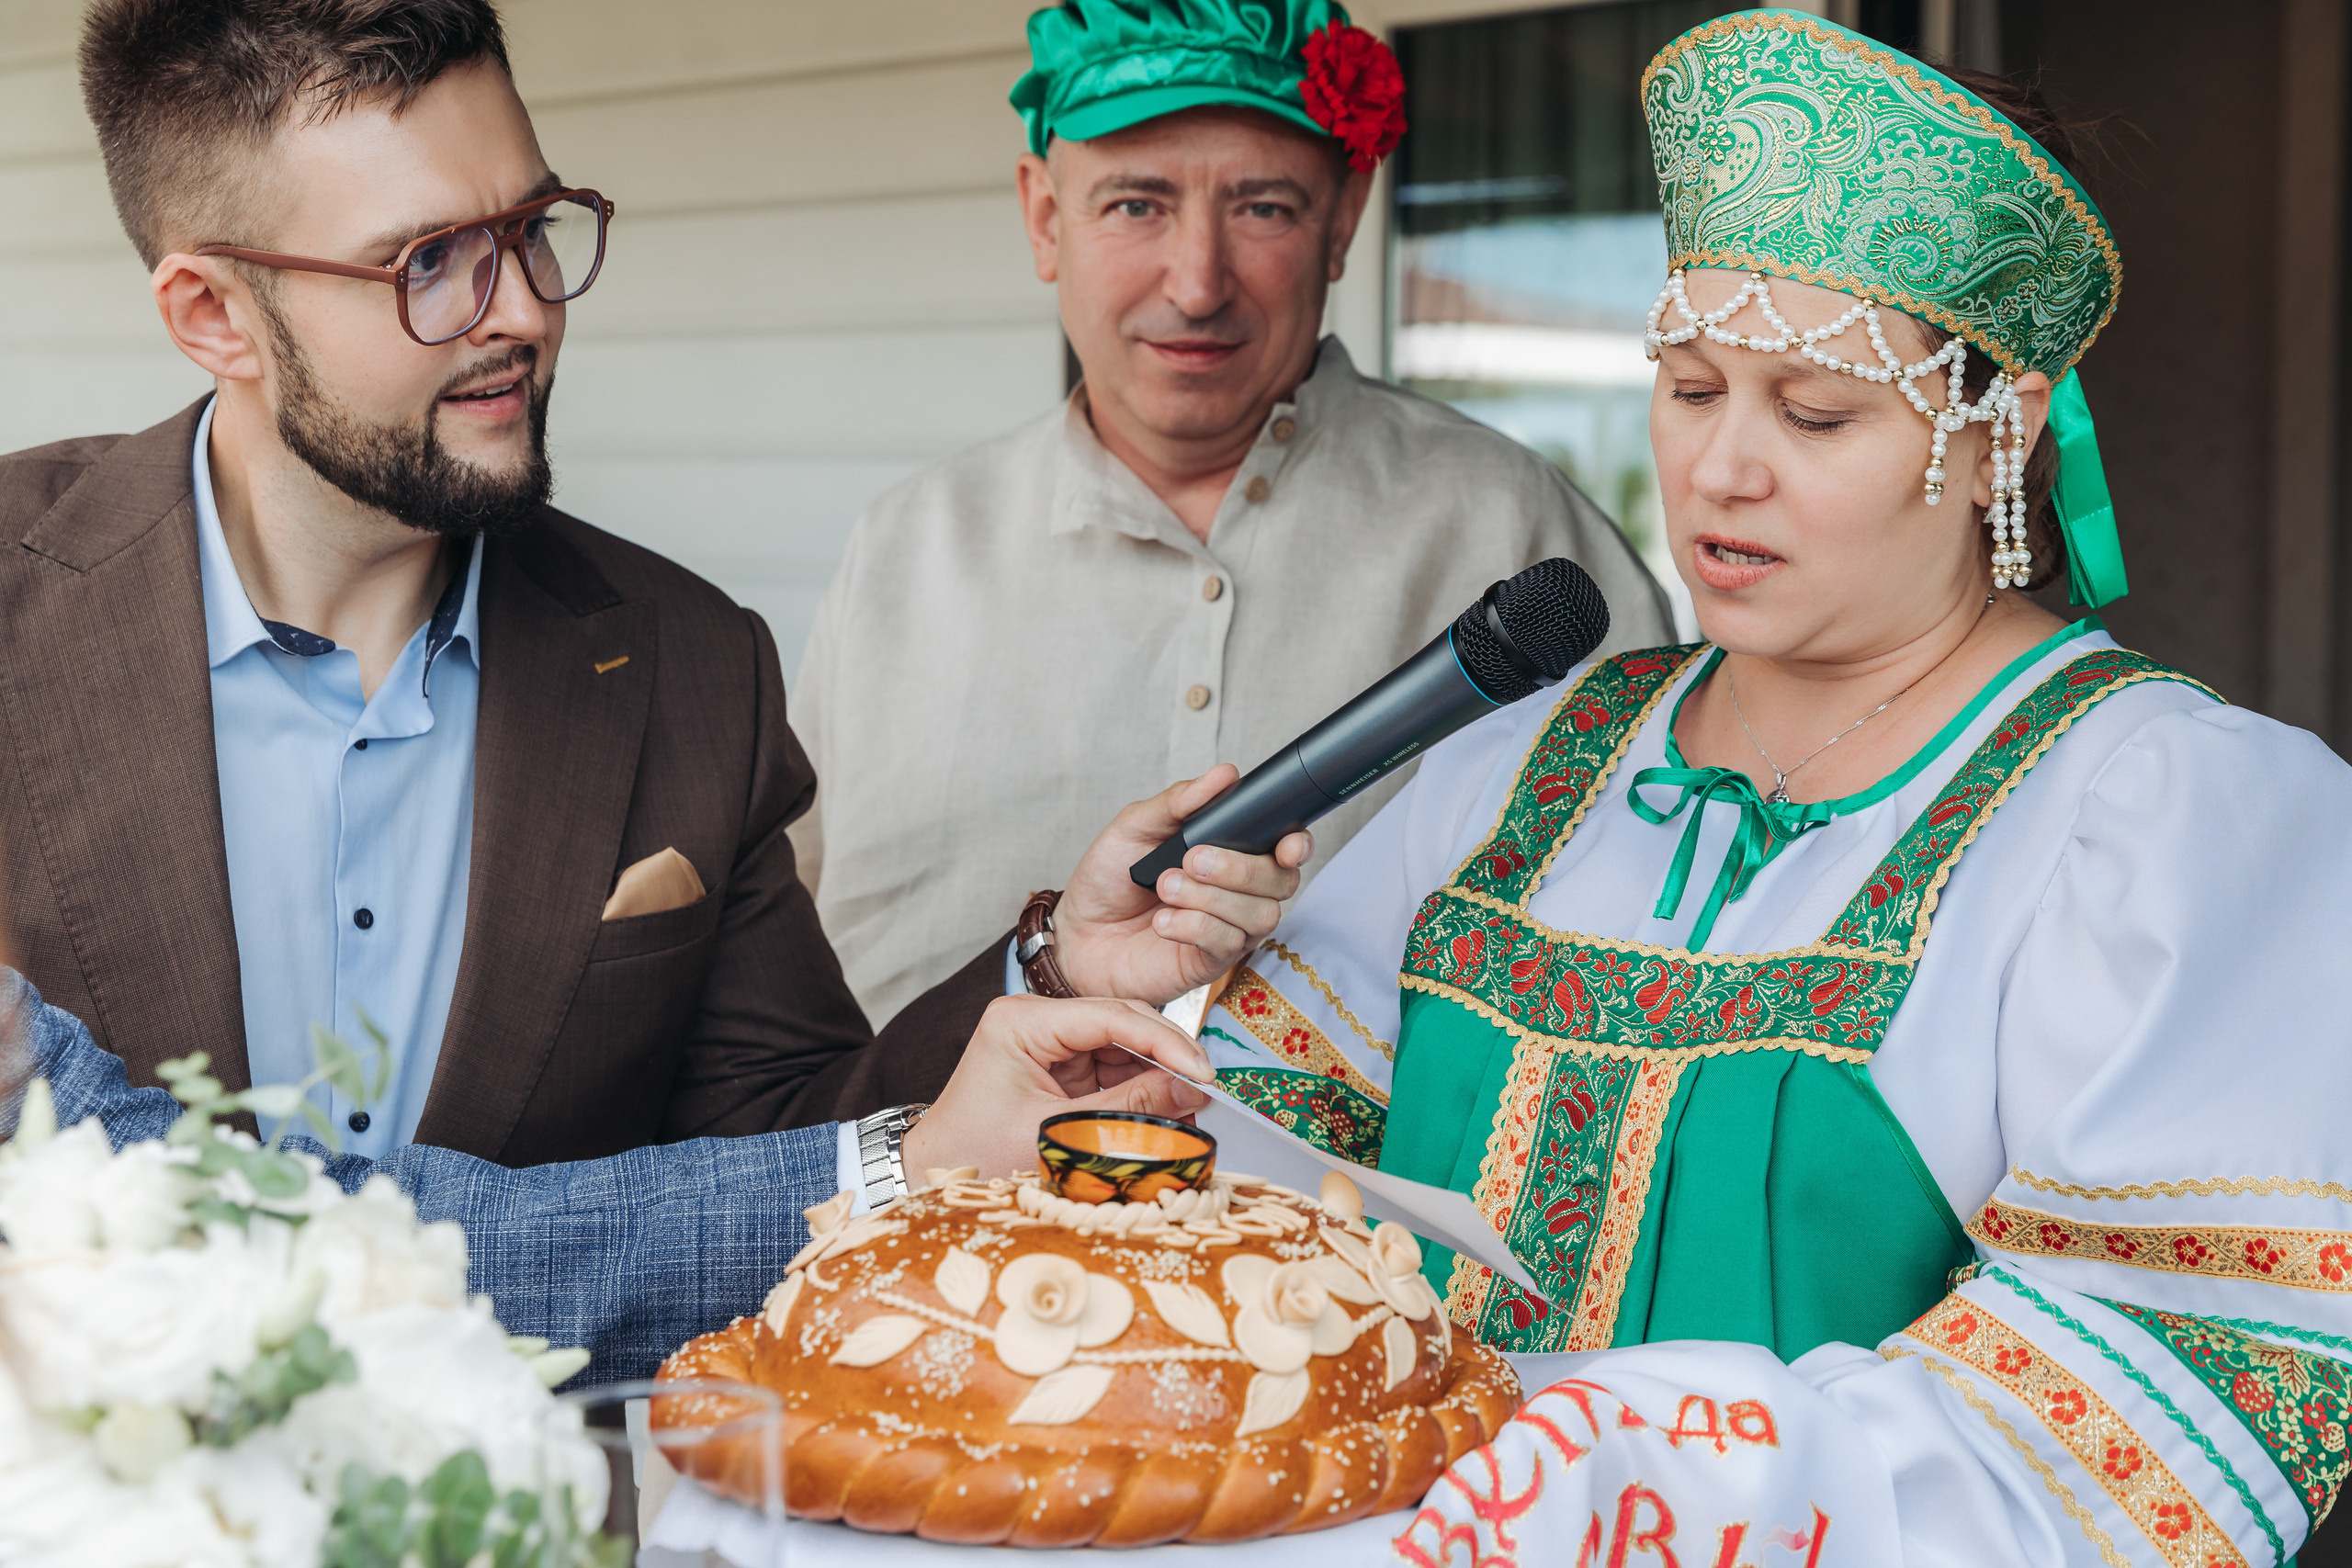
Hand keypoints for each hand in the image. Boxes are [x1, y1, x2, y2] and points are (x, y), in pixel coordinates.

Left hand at [900, 995, 1209, 1181]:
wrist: (936, 1174)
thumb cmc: (978, 1155)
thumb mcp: (1059, 1133)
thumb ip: (1127, 1108)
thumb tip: (1193, 1089)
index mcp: (1022, 1021)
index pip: (1111, 1015)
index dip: (1165, 1042)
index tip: (1204, 1072)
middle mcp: (1035, 1018)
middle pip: (1122, 1022)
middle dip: (1166, 1057)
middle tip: (1207, 1091)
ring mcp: (1048, 1038)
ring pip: (1123, 1045)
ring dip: (1157, 1077)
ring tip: (1191, 1110)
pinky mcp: (1058, 1062)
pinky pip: (1112, 1068)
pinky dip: (1140, 1091)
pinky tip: (1165, 1112)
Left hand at [1052, 768, 1311, 1005]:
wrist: (1076, 933)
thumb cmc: (1109, 879)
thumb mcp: (1135, 827)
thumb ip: (1180, 801)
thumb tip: (1224, 774)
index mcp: (1230, 852)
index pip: (1286, 847)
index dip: (1296, 844)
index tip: (1285, 845)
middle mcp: (1239, 892)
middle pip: (1279, 881)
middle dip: (1239, 869)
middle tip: (1191, 860)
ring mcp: (1229, 929)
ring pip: (1259, 914)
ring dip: (1211, 898)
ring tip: (1165, 888)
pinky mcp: (1212, 963)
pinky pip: (1227, 943)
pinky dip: (1195, 926)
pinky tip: (1163, 921)